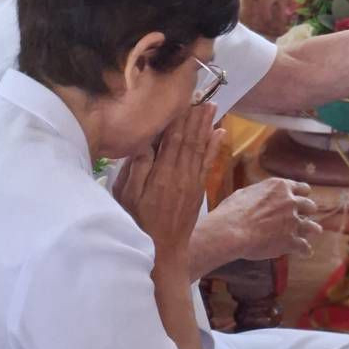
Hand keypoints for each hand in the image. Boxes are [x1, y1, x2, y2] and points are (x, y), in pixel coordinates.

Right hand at [114, 102, 224, 272]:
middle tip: (203, 95)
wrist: (162, 253)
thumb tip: (145, 142)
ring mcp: (192, 183)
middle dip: (196, 117)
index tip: (184, 99)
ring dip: (207, 126)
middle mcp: (181, 175)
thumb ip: (137, 169)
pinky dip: (214, 147)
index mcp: (162, 174)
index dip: (180, 118)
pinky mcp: (197, 191)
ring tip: (213, 107)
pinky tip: (220, 134)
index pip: (173, 139)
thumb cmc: (138, 224)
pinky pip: (207, 163)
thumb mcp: (128, 197)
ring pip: (201, 148)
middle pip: (190, 139)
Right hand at [217, 178, 322, 260]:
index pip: (302, 188)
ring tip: (315, 232)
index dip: (302, 194)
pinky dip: (305, 250)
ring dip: (313, 229)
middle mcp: (290, 202)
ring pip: (312, 226)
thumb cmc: (232, 211)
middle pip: (309, 206)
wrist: (231, 230)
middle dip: (307, 211)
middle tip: (304, 216)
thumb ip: (259, 194)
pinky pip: (304, 247)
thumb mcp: (245, 193)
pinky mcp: (291, 240)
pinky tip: (305, 253)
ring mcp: (293, 221)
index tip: (302, 198)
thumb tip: (257, 197)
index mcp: (280, 187)